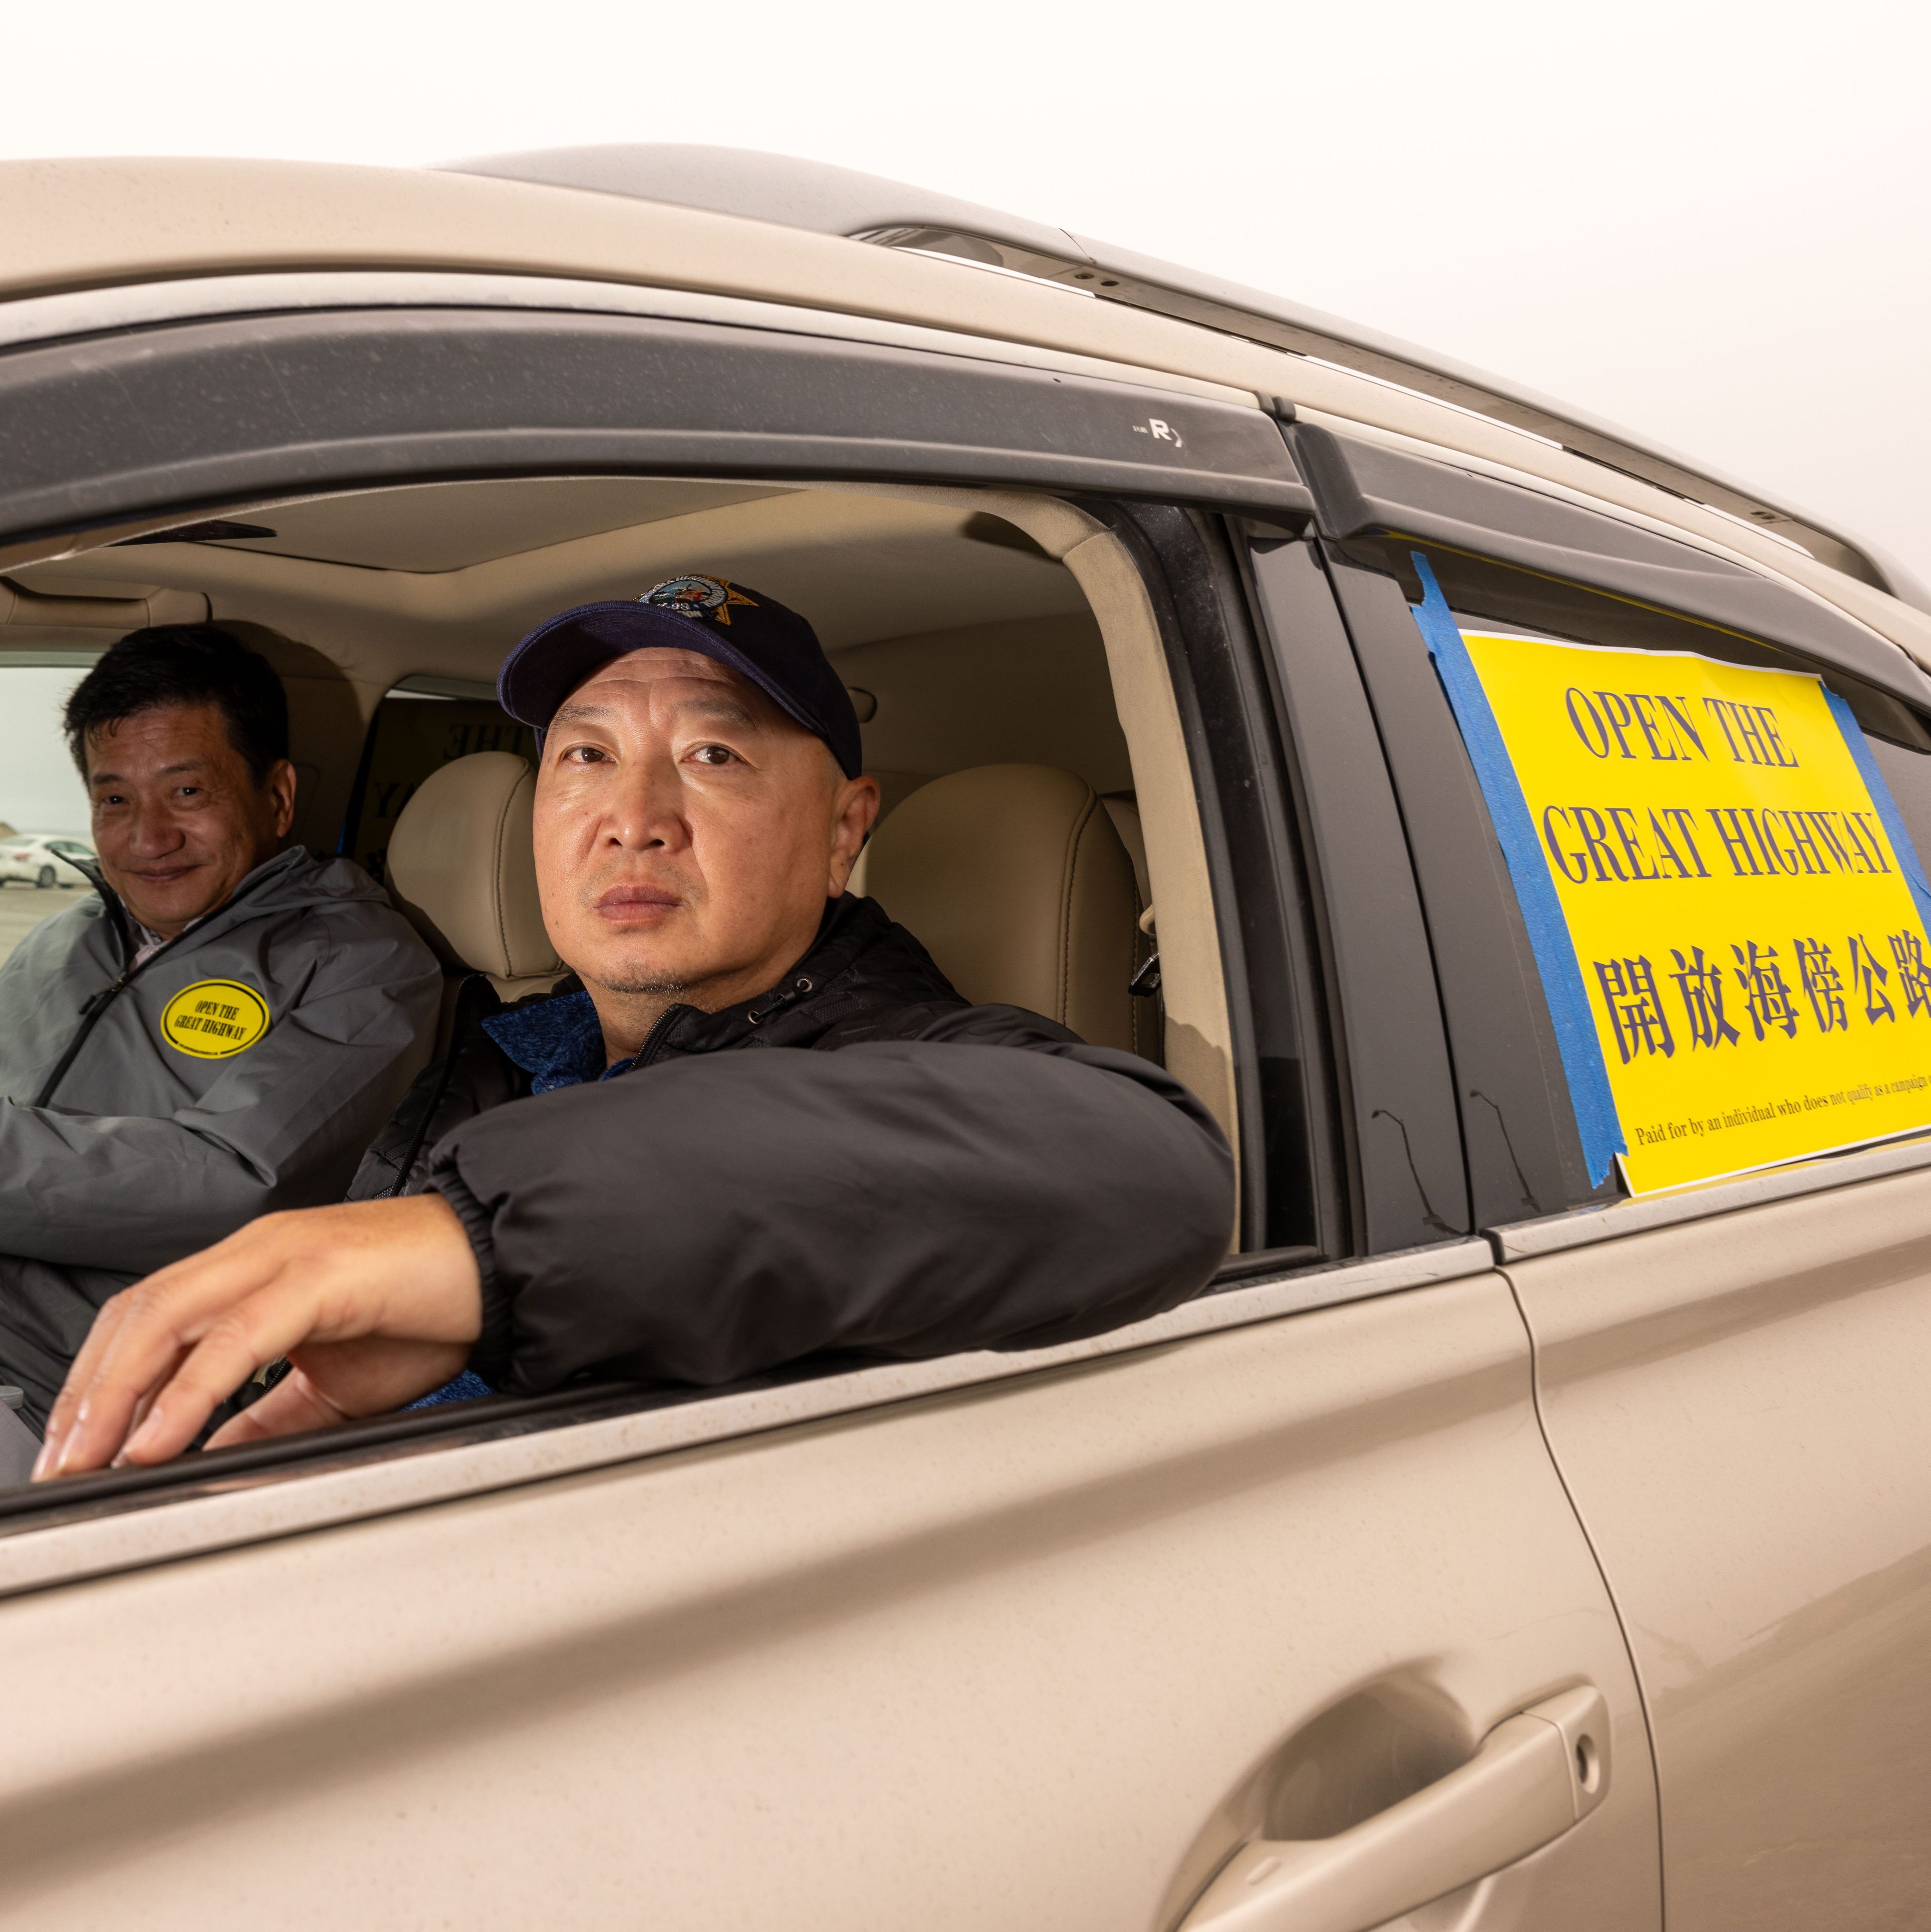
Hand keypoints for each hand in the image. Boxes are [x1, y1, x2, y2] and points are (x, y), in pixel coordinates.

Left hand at [36, 1194, 483, 1478]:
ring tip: (94, 1457)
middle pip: (137, 1313)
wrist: (503, 1267)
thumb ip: (265, 1419)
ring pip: (168, 1317)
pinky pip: (235, 1338)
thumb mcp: (332, 1384)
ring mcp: (285, 1254)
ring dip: (118, 1395)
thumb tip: (205, 1461)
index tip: (74, 1449)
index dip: (95, 1381)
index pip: (145, 1316)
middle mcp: (257, 1249)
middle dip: (87, 1395)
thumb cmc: (431, 1308)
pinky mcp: (319, 1274)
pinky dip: (189, 1393)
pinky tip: (163, 1440)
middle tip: (64, 1465)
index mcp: (254, 1266)